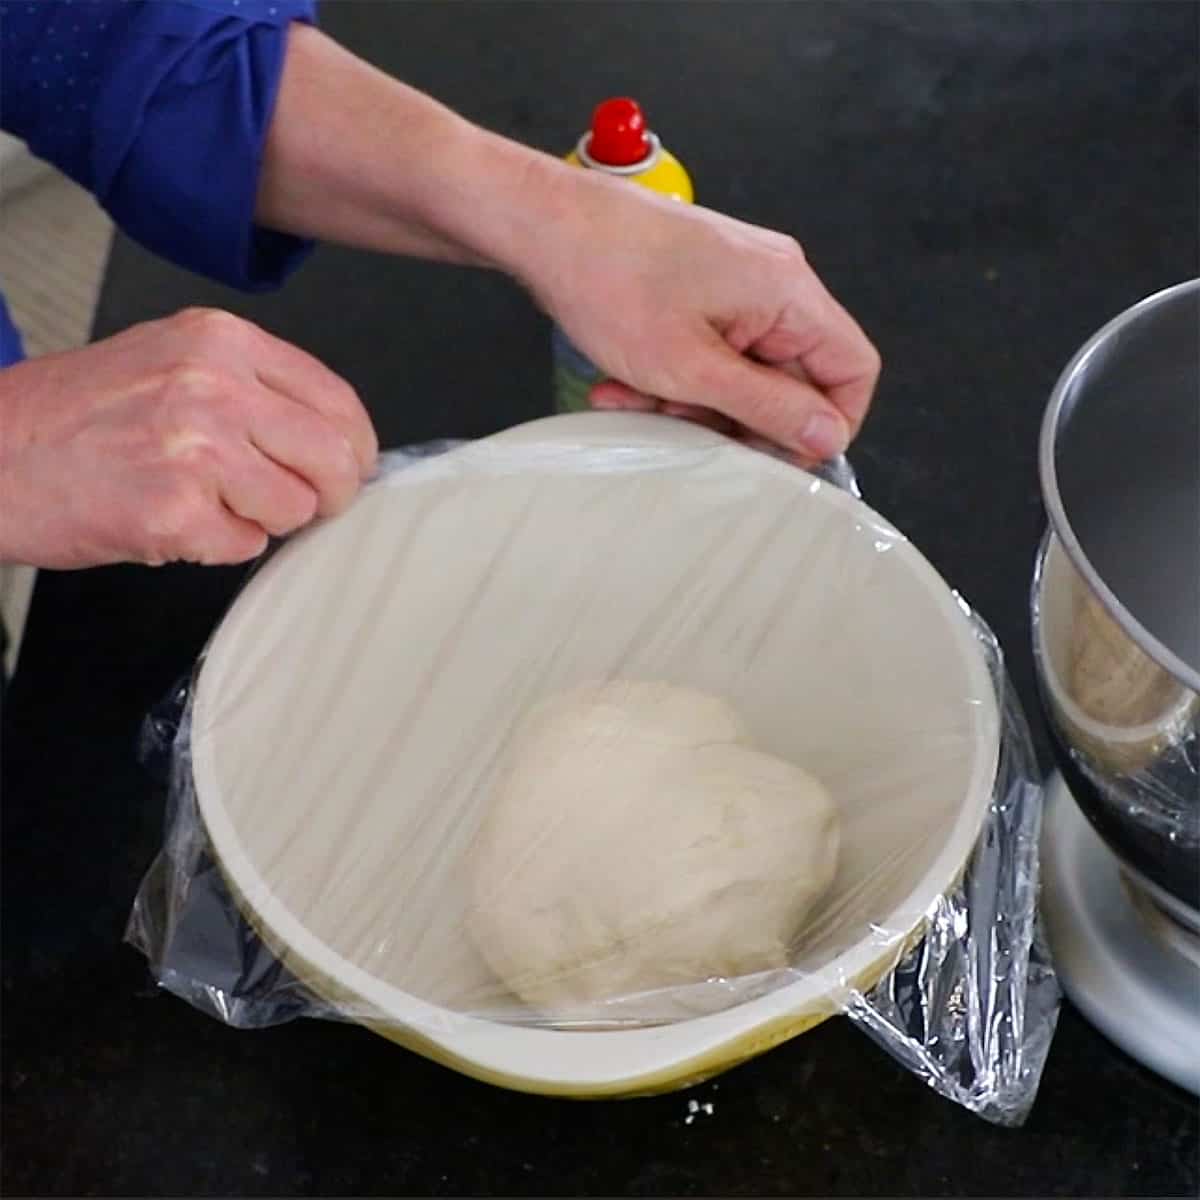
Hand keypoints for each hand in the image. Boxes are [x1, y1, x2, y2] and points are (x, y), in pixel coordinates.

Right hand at [0, 308, 376, 568]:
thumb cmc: (73, 416)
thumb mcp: (168, 362)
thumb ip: (251, 388)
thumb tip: (332, 439)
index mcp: (220, 341)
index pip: (337, 400)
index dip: (353, 448)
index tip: (347, 469)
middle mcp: (214, 385)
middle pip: (335, 458)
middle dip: (327, 495)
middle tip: (297, 504)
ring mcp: (196, 447)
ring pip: (296, 508)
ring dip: (262, 520)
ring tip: (204, 502)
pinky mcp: (175, 510)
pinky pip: (245, 546)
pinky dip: (216, 546)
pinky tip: (171, 521)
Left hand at [257, 28, 876, 462]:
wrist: (540, 225)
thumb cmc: (609, 282)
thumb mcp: (692, 369)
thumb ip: (769, 407)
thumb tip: (830, 437)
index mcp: (788, 291)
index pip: (852, 368)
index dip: (824, 424)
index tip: (774, 453)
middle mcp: (773, 278)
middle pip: (792, 375)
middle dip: (736, 413)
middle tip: (685, 425)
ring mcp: (734, 278)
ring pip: (741, 368)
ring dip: (692, 399)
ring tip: (637, 397)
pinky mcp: (699, 283)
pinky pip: (707, 347)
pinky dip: (671, 374)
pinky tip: (622, 382)